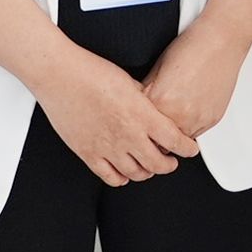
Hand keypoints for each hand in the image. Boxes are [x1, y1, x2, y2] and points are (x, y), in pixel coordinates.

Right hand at [40, 48, 199, 185]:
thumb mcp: (129, 81)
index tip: (191, 149)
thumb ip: (144, 101)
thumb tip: (153, 108)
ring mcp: (108, 147)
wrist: (60, 76)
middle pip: (158, 164)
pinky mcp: (88, 153)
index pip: (175, 140)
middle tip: (172, 161)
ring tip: (149, 166)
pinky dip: (122, 178)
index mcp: (142, 115)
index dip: (187, 148)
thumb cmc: (91, 72)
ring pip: (136, 173)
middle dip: (169, 164)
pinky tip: (125, 173)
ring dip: (147, 172)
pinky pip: (110, 177)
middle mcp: (128, 135)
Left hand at [142, 18, 250, 141]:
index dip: (139, 124)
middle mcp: (179, 114)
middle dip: (155, 133)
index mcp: (160, 100)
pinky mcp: (211, 120)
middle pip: (158, 139)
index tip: (138, 123)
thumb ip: (145, 92)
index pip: (141, 126)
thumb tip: (136, 107)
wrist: (221, 41)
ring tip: (174, 112)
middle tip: (155, 120)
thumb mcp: (157, 67)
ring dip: (173, 132)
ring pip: (177, 141)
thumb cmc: (191, 48)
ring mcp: (197, 119)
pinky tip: (189, 107)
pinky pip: (195, 134)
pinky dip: (189, 126)